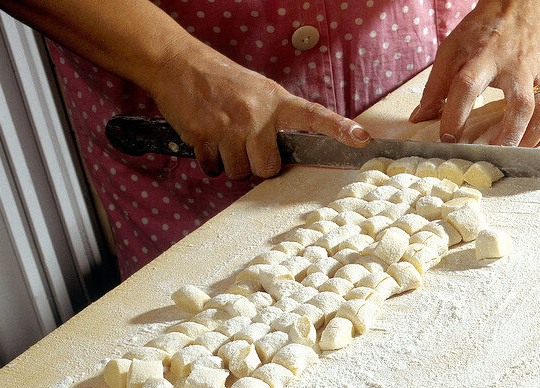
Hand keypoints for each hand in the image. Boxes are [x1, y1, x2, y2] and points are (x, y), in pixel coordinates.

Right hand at [149, 44, 368, 178]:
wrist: (177, 62)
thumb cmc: (222, 82)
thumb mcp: (258, 91)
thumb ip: (275, 121)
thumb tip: (284, 159)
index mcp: (275, 101)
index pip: (314, 115)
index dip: (339, 129)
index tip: (362, 139)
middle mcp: (255, 114)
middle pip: (267, 168)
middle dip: (256, 164)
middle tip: (246, 145)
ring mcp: (228, 126)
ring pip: (239, 172)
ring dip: (231, 163)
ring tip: (224, 137)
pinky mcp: (203, 135)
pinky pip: (214, 169)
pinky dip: (210, 161)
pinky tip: (207, 139)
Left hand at [410, 0, 539, 146]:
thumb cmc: (486, 29)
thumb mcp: (454, 48)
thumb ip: (436, 85)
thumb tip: (419, 119)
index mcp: (485, 55)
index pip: (467, 85)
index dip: (455, 115)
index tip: (447, 139)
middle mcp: (517, 64)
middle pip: (519, 104)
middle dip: (506, 136)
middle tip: (491, 156)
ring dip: (531, 138)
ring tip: (513, 151)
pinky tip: (536, 140)